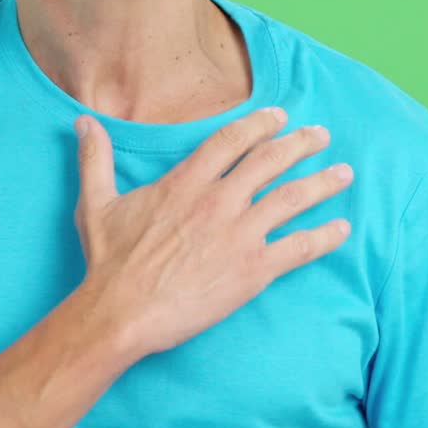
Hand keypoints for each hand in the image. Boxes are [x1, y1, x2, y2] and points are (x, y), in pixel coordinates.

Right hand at [73, 107, 352, 360]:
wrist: (122, 312)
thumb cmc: (108, 262)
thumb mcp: (96, 203)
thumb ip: (95, 159)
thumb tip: (83, 122)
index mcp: (186, 182)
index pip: (231, 140)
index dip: (259, 124)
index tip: (279, 116)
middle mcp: (219, 200)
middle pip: (270, 160)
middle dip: (301, 143)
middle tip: (321, 135)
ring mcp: (239, 234)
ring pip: (293, 198)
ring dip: (323, 182)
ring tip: (344, 173)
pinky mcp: (253, 270)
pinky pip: (300, 248)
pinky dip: (325, 237)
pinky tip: (343, 230)